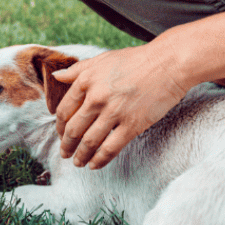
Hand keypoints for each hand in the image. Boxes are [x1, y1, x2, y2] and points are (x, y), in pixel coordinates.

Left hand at [52, 43, 189, 169]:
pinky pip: (110, 148)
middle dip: (66, 145)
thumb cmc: (136, 60)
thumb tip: (56, 76)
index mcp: (86, 81)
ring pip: (89, 142)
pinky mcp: (132, 125)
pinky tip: (94, 165)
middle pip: (74, 129)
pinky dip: (100, 160)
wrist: (167, 64)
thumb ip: (77, 69)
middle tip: (64, 153)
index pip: (65, 110)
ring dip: (81, 156)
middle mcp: (96, 98)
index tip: (61, 133)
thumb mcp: (102, 59)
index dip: (60, 126)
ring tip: (78, 162)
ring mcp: (114, 112)